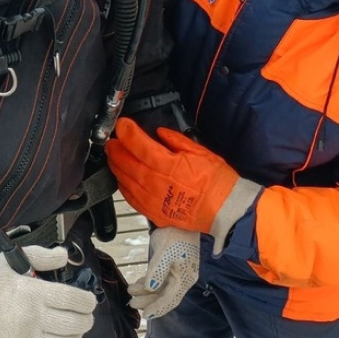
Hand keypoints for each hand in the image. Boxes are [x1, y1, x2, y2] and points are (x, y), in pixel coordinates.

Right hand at [0, 246, 96, 337]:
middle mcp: (35, 319)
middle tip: (85, 315)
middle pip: (75, 323)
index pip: (74, 300)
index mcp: (34, 294)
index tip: (88, 300)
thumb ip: (40, 256)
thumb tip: (65, 256)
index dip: (87, 301)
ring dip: (75, 336)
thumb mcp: (9, 260)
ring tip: (74, 330)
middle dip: (86, 319)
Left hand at [106, 119, 260, 253]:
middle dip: (115, 148)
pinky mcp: (153, 213)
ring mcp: (152, 199)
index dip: (126, 132)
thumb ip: (176, 141)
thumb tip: (160, 133)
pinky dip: (123, 186)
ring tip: (114, 157)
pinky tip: (122, 179)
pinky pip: (131, 198)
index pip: (137, 144)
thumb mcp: (200, 152)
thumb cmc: (217, 182)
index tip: (122, 124)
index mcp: (167, 164)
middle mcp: (154, 182)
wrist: (226, 211)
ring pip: (124, 180)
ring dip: (115, 166)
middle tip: (113, 140)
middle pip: (125, 162)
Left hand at [128, 227, 198, 317]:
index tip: (145, 315)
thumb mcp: (164, 253)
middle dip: (148, 301)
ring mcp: (178, 273)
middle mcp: (183, 279)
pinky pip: (159, 280)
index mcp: (185, 278)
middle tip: (131, 303)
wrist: (180, 219)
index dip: (158, 308)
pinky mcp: (171, 266)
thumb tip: (151, 289)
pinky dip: (148, 283)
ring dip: (145, 292)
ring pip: (161, 289)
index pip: (170, 299)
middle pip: (165, 296)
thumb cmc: (174, 235)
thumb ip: (157, 272)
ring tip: (130, 291)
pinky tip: (137, 285)